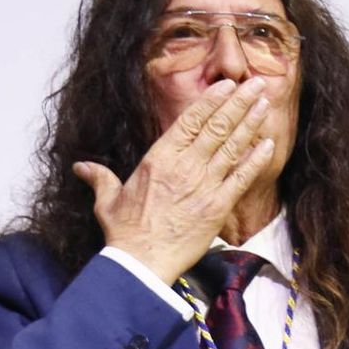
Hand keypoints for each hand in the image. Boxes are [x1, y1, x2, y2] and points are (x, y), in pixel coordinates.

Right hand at [73, 78, 275, 284]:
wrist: (141, 263)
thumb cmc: (125, 233)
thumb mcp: (107, 200)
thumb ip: (99, 178)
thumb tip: (80, 167)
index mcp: (159, 158)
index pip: (190, 121)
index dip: (211, 101)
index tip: (226, 85)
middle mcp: (184, 166)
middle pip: (216, 127)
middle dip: (238, 103)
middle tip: (256, 84)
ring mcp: (203, 185)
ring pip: (232, 146)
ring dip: (250, 122)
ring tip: (264, 103)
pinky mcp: (218, 206)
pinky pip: (241, 178)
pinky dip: (255, 160)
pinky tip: (268, 143)